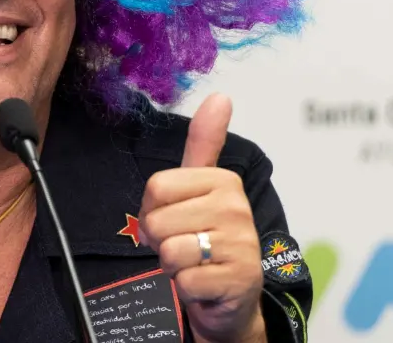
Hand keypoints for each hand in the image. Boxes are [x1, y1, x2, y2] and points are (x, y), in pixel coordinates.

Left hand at [138, 94, 265, 341]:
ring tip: (193, 263)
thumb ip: (203, 144)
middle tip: (185, 245)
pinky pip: (183, 279)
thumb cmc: (207, 238)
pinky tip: (203, 282)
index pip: (155, 187)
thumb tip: (221, 96)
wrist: (231, 297)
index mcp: (223, 180)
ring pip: (169, 250)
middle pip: (157, 220)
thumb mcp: (199, 188)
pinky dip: (185, 286)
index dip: (152, 209)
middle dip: (160, 240)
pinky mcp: (237, 278)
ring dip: (172, 264)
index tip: (172, 219)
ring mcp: (240, 244)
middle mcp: (236, 207)